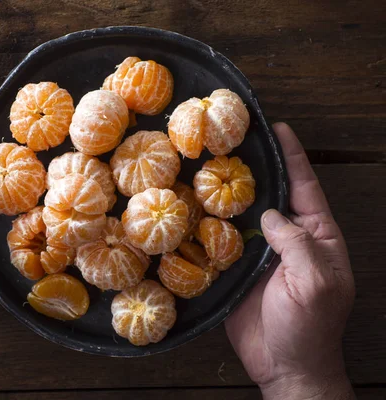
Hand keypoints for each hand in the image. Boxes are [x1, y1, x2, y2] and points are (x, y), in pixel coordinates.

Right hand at [225, 123, 355, 398]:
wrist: (284, 365)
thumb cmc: (310, 327)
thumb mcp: (315, 283)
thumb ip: (297, 244)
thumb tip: (271, 214)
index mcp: (316, 237)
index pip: (305, 188)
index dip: (293, 158)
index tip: (278, 129)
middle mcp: (287, 238)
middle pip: (271, 195)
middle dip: (255, 169)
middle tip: (232, 140)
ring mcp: (260, 253)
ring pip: (243, 215)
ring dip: (227, 194)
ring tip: (207, 167)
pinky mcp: (236, 269)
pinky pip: (222, 241)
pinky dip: (208, 225)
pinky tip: (193, 207)